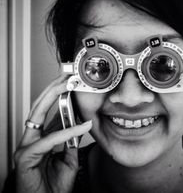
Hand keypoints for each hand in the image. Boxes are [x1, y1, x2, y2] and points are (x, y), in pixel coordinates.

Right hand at [14, 75, 91, 192]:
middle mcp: (31, 137)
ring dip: (54, 97)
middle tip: (67, 75)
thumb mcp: (68, 158)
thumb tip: (79, 125)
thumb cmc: (53, 186)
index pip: (47, 110)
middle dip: (53, 88)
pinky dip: (66, 131)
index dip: (58, 95)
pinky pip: (49, 140)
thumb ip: (70, 141)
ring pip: (38, 114)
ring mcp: (26, 145)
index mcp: (41, 137)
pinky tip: (81, 125)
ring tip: (68, 85)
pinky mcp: (25, 156)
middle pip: (39, 105)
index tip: (70, 83)